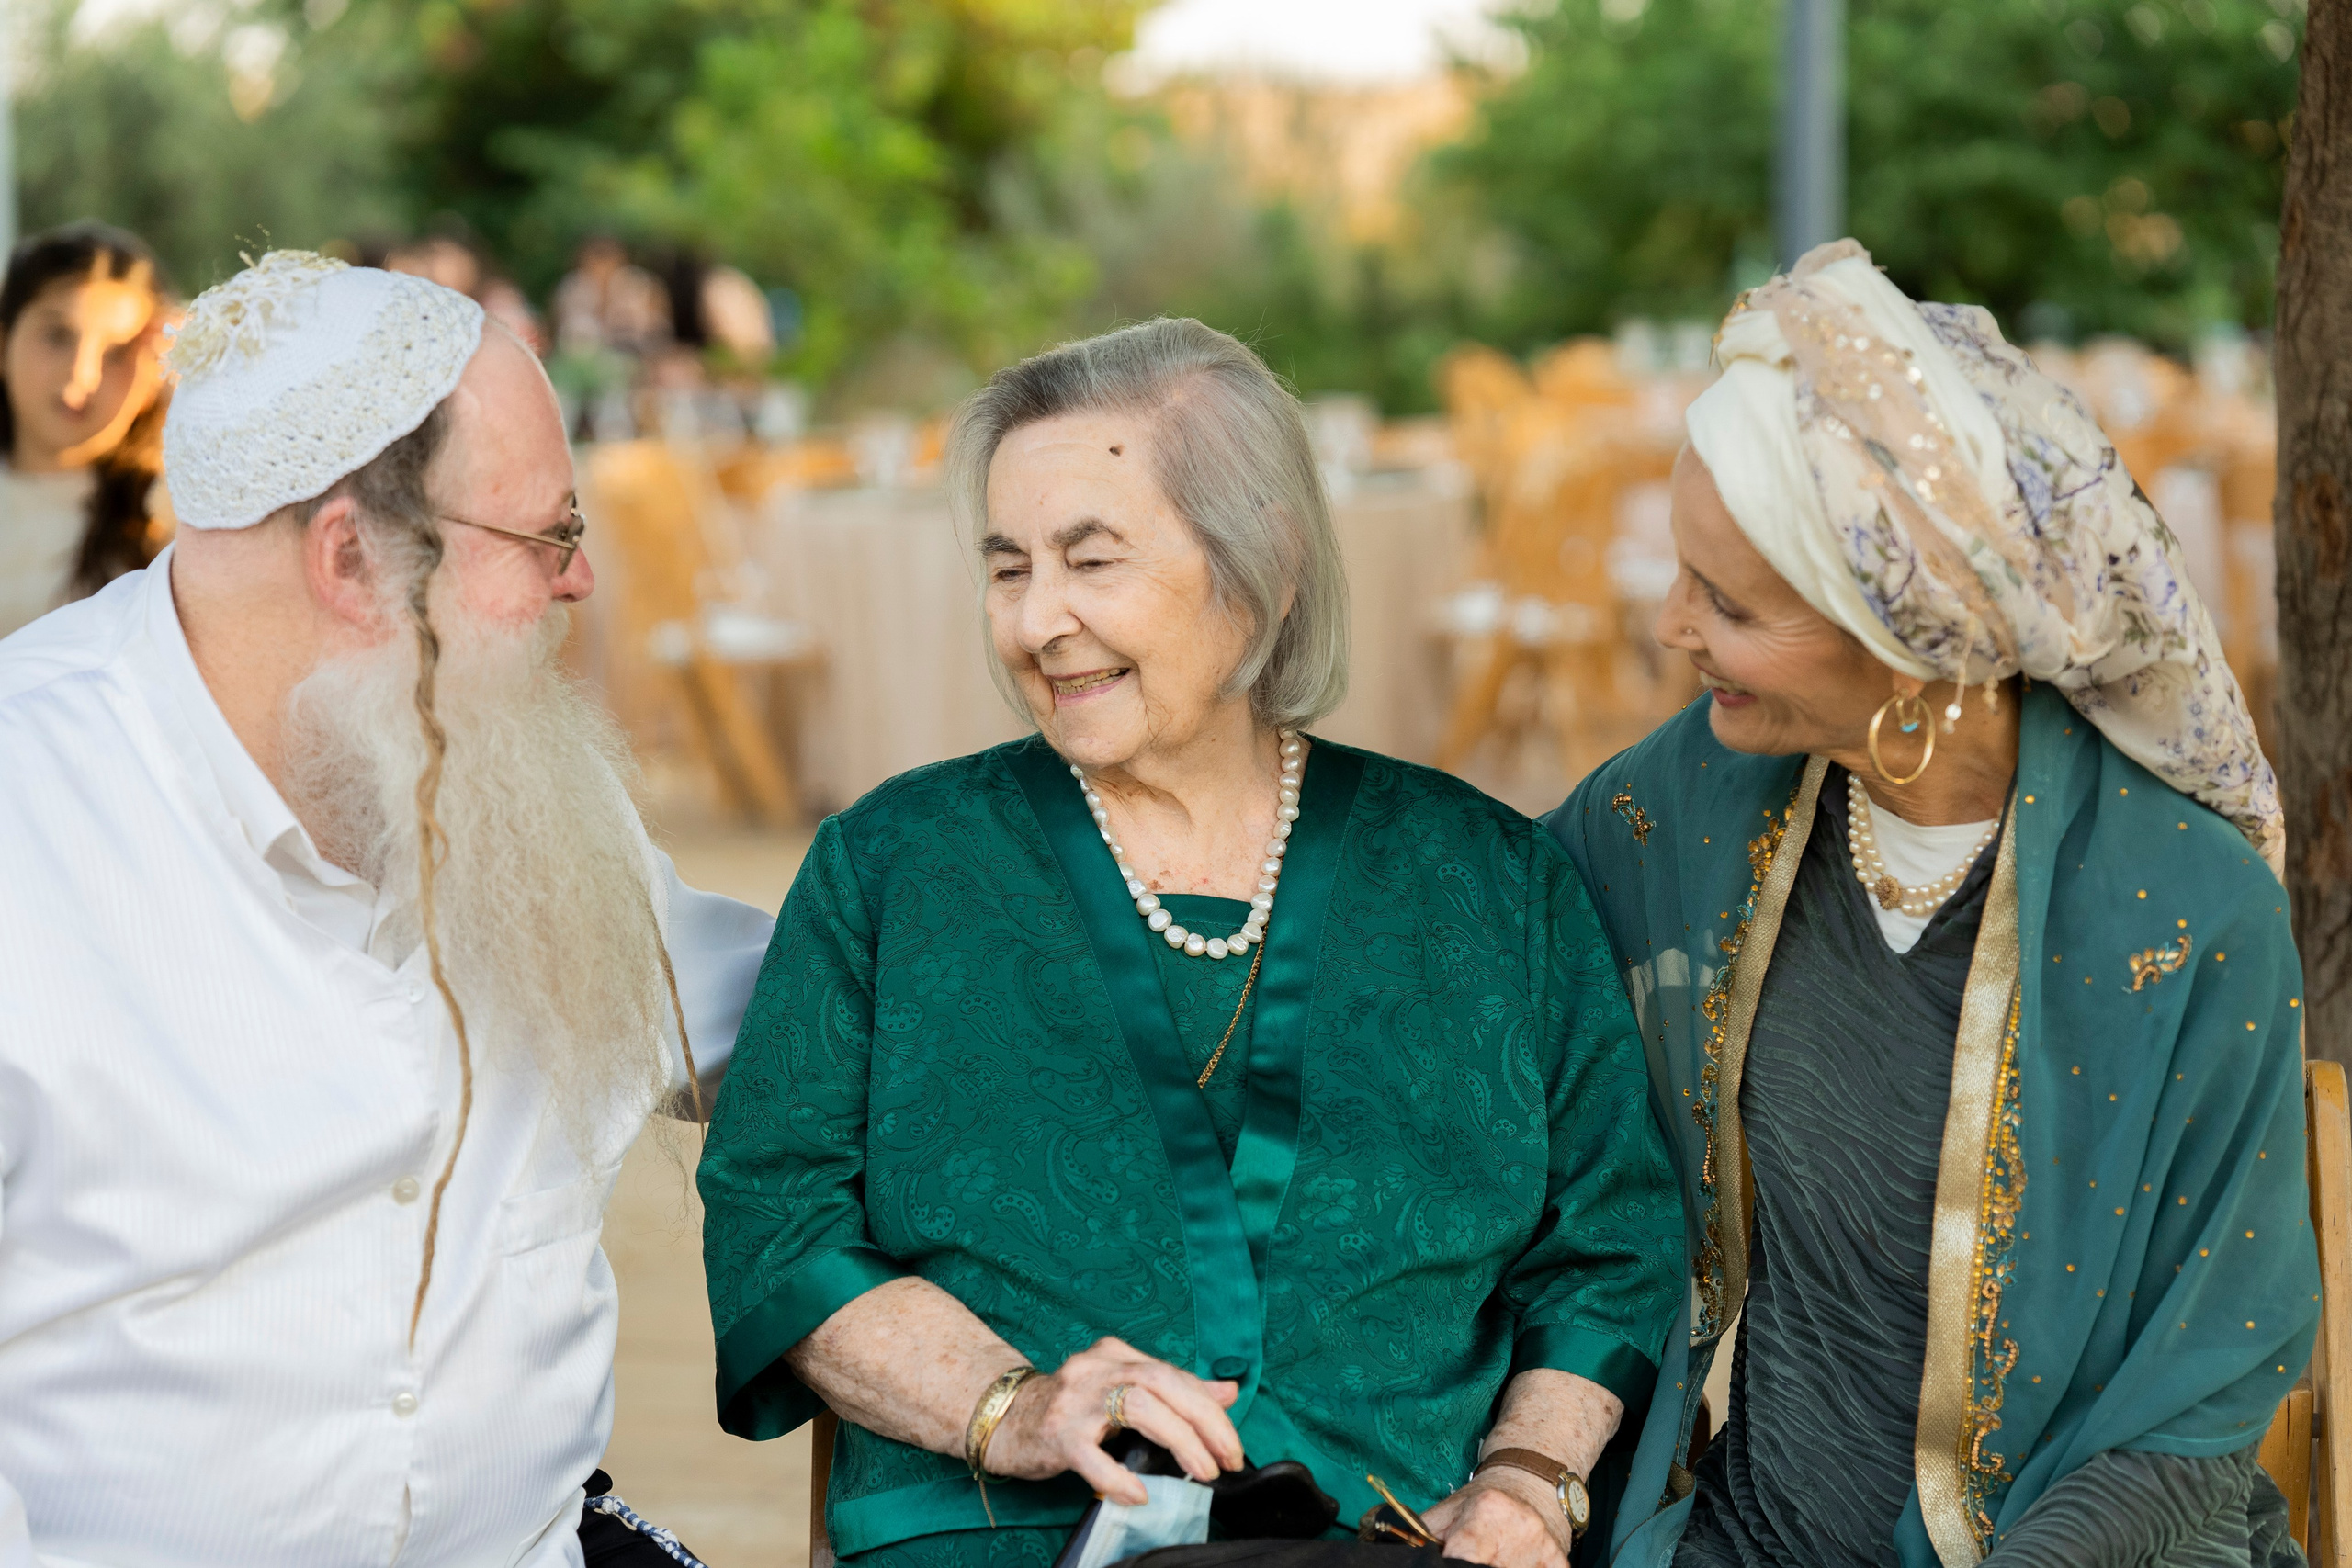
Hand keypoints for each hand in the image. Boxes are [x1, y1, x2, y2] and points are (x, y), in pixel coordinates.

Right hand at [982, 1336, 1244, 1504]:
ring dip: (1179, 1441)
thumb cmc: (1072, 1409)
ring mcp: (1074, 1399)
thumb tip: (1228, 1391)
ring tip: (1200, 1471)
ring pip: (1138, 1408)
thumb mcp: (1124, 1391)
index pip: (1175, 1375)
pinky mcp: (1055, 1433)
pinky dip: (1119, 1478)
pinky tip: (1140, 1494)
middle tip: (1227, 1459)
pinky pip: (1092, 1456)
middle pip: (1163, 1385)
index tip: (1232, 1445)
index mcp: (1116, 1355)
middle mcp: (1096, 1368)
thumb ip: (1174, 1390)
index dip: (1210, 1409)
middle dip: (1204, 1422)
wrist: (1004, 1419)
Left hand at [1422, 1475, 1569, 1567]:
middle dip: (1475, 1566)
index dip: (1453, 1563)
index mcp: (1487, 1511)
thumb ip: (1423, 1536)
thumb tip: (1407, 1554)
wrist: (1529, 1483)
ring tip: (1492, 1557)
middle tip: (1469, 1558)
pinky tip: (1516, 1562)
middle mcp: (1521, 1526)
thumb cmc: (1482, 1503)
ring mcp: (1544, 1546)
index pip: (1465, 1557)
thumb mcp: (1447, 1511)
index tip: (1451, 1561)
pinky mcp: (1561, 1561)